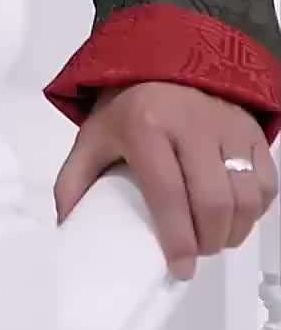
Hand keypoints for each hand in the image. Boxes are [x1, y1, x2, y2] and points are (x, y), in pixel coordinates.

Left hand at [54, 80, 276, 279]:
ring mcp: (229, 125)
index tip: (180, 268)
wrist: (164, 62)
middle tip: (197, 254)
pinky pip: (267, 182)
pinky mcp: (252, 130)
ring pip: (246, 195)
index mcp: (147, 126)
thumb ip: (73, 181)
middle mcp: (193, 123)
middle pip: (214, 201)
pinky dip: (256, 211)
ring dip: (235, 231)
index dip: (177, 239)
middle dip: (209, 241)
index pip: (168, 194)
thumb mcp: (93, 138)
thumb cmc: (127, 110)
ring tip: (215, 240)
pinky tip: (235, 219)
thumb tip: (67, 228)